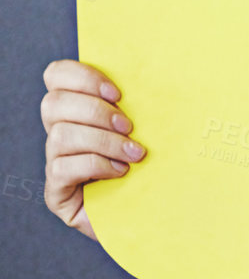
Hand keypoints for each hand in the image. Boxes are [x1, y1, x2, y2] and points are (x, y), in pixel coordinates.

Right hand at [40, 59, 144, 242]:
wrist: (161, 212)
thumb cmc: (160, 161)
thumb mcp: (154, 123)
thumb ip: (145, 97)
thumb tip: (165, 67)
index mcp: (78, 108)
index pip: (56, 75)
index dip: (82, 76)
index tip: (118, 93)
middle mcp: (60, 132)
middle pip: (53, 104)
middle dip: (96, 112)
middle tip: (130, 126)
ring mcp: (55, 163)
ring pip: (60, 136)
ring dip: (103, 142)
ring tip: (135, 154)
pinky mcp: (57, 192)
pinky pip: (62, 168)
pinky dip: (97, 166)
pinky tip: (121, 172)